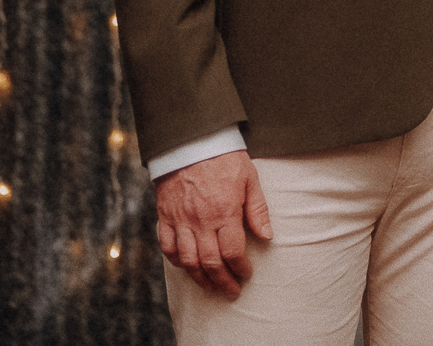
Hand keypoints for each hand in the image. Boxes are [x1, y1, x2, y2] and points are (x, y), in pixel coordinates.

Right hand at [156, 149, 272, 298]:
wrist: (190, 140)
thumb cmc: (224, 158)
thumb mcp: (249, 178)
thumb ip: (257, 209)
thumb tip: (267, 237)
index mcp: (224, 211)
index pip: (232, 252)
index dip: (241, 268)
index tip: (247, 274)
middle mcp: (200, 220)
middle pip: (210, 263)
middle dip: (223, 282)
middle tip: (231, 291)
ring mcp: (180, 219)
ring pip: (187, 261)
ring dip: (200, 279)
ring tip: (211, 287)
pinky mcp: (165, 215)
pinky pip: (167, 247)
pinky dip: (176, 261)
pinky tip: (187, 266)